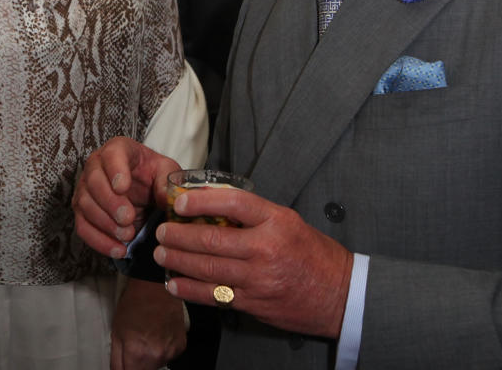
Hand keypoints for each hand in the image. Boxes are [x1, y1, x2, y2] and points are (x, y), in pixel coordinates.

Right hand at [72, 137, 179, 257]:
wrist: (143, 189)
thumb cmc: (152, 175)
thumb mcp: (166, 172)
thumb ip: (167, 182)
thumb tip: (167, 199)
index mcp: (118, 149)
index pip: (111, 154)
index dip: (115, 170)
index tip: (123, 187)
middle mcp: (96, 165)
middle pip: (93, 182)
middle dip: (110, 203)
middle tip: (128, 218)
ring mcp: (85, 188)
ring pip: (85, 205)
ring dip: (105, 223)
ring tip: (128, 235)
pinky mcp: (82, 211)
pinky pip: (83, 227)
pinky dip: (99, 241)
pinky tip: (118, 249)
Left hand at [110, 278, 186, 369]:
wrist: (156, 286)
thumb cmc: (135, 303)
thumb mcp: (116, 331)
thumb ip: (116, 359)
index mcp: (137, 353)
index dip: (126, 367)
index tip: (126, 360)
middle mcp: (157, 355)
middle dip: (137, 364)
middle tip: (135, 345)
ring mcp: (171, 351)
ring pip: (157, 365)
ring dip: (151, 357)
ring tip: (147, 336)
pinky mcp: (181, 345)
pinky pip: (169, 355)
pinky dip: (163, 349)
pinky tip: (158, 334)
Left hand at [155, 185, 352, 338]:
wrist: (339, 295)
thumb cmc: (313, 254)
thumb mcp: (288, 222)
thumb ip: (254, 214)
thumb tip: (213, 204)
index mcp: (276, 221)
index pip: (233, 203)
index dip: (201, 200)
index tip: (179, 201)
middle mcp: (266, 248)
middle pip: (212, 238)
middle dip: (180, 235)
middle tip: (162, 230)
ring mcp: (258, 278)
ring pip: (208, 268)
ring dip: (178, 260)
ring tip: (161, 253)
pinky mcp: (253, 302)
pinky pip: (214, 295)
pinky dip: (189, 289)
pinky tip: (174, 283)